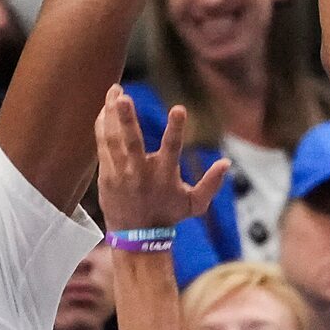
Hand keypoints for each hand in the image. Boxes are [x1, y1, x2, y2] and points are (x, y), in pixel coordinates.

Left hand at [96, 87, 227, 232]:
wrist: (136, 238)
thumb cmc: (167, 217)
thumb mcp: (194, 205)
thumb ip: (211, 184)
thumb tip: (227, 163)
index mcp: (164, 174)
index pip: (172, 147)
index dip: (176, 128)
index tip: (179, 108)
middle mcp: (140, 172)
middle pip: (132, 142)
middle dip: (126, 120)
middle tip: (122, 98)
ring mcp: (121, 173)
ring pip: (113, 139)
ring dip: (110, 114)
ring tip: (114, 90)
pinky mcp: (106, 175)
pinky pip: (102, 146)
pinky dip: (102, 127)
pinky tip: (104, 110)